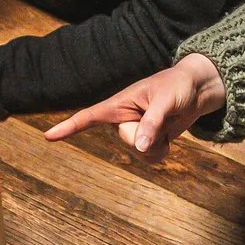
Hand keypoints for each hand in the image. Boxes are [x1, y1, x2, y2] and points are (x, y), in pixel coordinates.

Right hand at [44, 53, 224, 158]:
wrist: (196, 90)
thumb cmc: (177, 87)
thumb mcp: (165, 101)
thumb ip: (152, 123)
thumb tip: (140, 147)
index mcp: (118, 104)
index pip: (88, 117)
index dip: (68, 127)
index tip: (48, 137)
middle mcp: (122, 119)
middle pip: (127, 140)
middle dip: (148, 133)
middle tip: (163, 114)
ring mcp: (135, 132)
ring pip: (140, 153)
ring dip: (158, 144)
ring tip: (166, 123)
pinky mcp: (147, 141)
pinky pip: (150, 158)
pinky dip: (162, 151)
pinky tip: (168, 136)